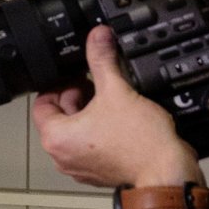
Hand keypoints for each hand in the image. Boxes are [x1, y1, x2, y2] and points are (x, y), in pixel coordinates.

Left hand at [33, 26, 201, 188]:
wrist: (165, 172)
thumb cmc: (139, 141)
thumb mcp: (117, 91)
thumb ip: (103, 60)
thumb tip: (98, 36)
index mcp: (55, 137)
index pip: (42, 103)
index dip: (61, 85)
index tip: (78, 76)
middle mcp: (61, 155)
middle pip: (59, 117)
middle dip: (77, 97)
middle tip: (97, 84)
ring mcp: (78, 166)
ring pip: (75, 131)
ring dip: (89, 113)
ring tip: (111, 100)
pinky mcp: (96, 171)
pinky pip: (90, 145)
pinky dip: (99, 131)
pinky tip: (120, 120)